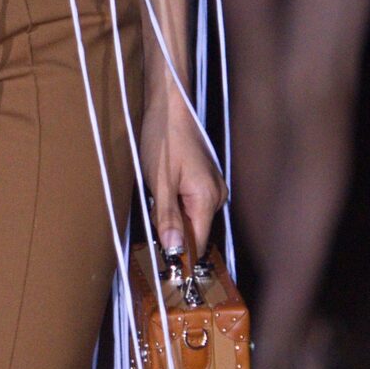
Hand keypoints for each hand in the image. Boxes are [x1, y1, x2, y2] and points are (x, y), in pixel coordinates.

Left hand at [142, 83, 226, 259]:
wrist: (171, 107)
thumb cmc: (164, 139)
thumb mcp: (159, 182)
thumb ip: (167, 217)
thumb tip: (174, 248)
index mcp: (208, 198)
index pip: (198, 243)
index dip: (180, 254)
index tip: (162, 261)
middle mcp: (216, 196)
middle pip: (196, 231)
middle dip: (173, 231)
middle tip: (152, 215)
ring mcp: (213, 187)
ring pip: (192, 217)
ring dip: (173, 216)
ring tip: (157, 195)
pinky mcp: (206, 180)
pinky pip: (192, 204)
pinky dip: (176, 204)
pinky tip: (164, 189)